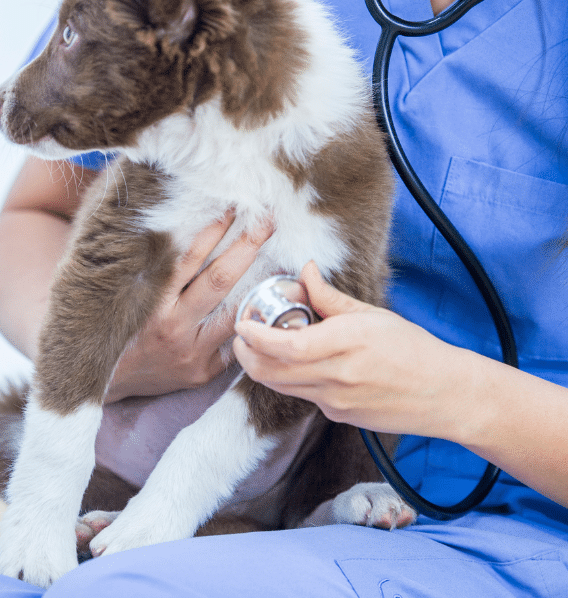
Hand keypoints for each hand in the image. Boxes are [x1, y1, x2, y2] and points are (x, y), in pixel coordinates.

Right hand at [105, 213, 273, 401]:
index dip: (214, 230)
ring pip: (235, 313)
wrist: (103, 381)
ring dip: (259, 285)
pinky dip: (248, 321)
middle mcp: (173, 328)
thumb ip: (148, 265)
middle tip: (266, 221)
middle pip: (219, 281)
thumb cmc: (112, 327)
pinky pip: (233, 342)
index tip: (232, 208)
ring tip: (278, 260)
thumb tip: (172, 224)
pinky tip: (264, 303)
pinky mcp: (203, 373)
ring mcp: (191, 353)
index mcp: (150, 303)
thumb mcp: (122, 294)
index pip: (189, 258)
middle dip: (246, 246)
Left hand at [232, 261, 467, 439]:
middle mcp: (338, 376)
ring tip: (260, 347)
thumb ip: (329, 297)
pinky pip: (302, 396)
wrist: (444, 393)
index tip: (242, 323)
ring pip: (280, 387)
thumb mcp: (370, 314)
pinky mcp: (339, 416)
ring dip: (262, 367)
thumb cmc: (412, 348)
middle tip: (241, 336)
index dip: (256, 337)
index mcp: (346, 343)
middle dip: (246, 355)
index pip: (287, 346)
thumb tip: (306, 271)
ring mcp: (336, 401)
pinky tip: (298, 363)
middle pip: (272, 372)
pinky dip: (290, 379)